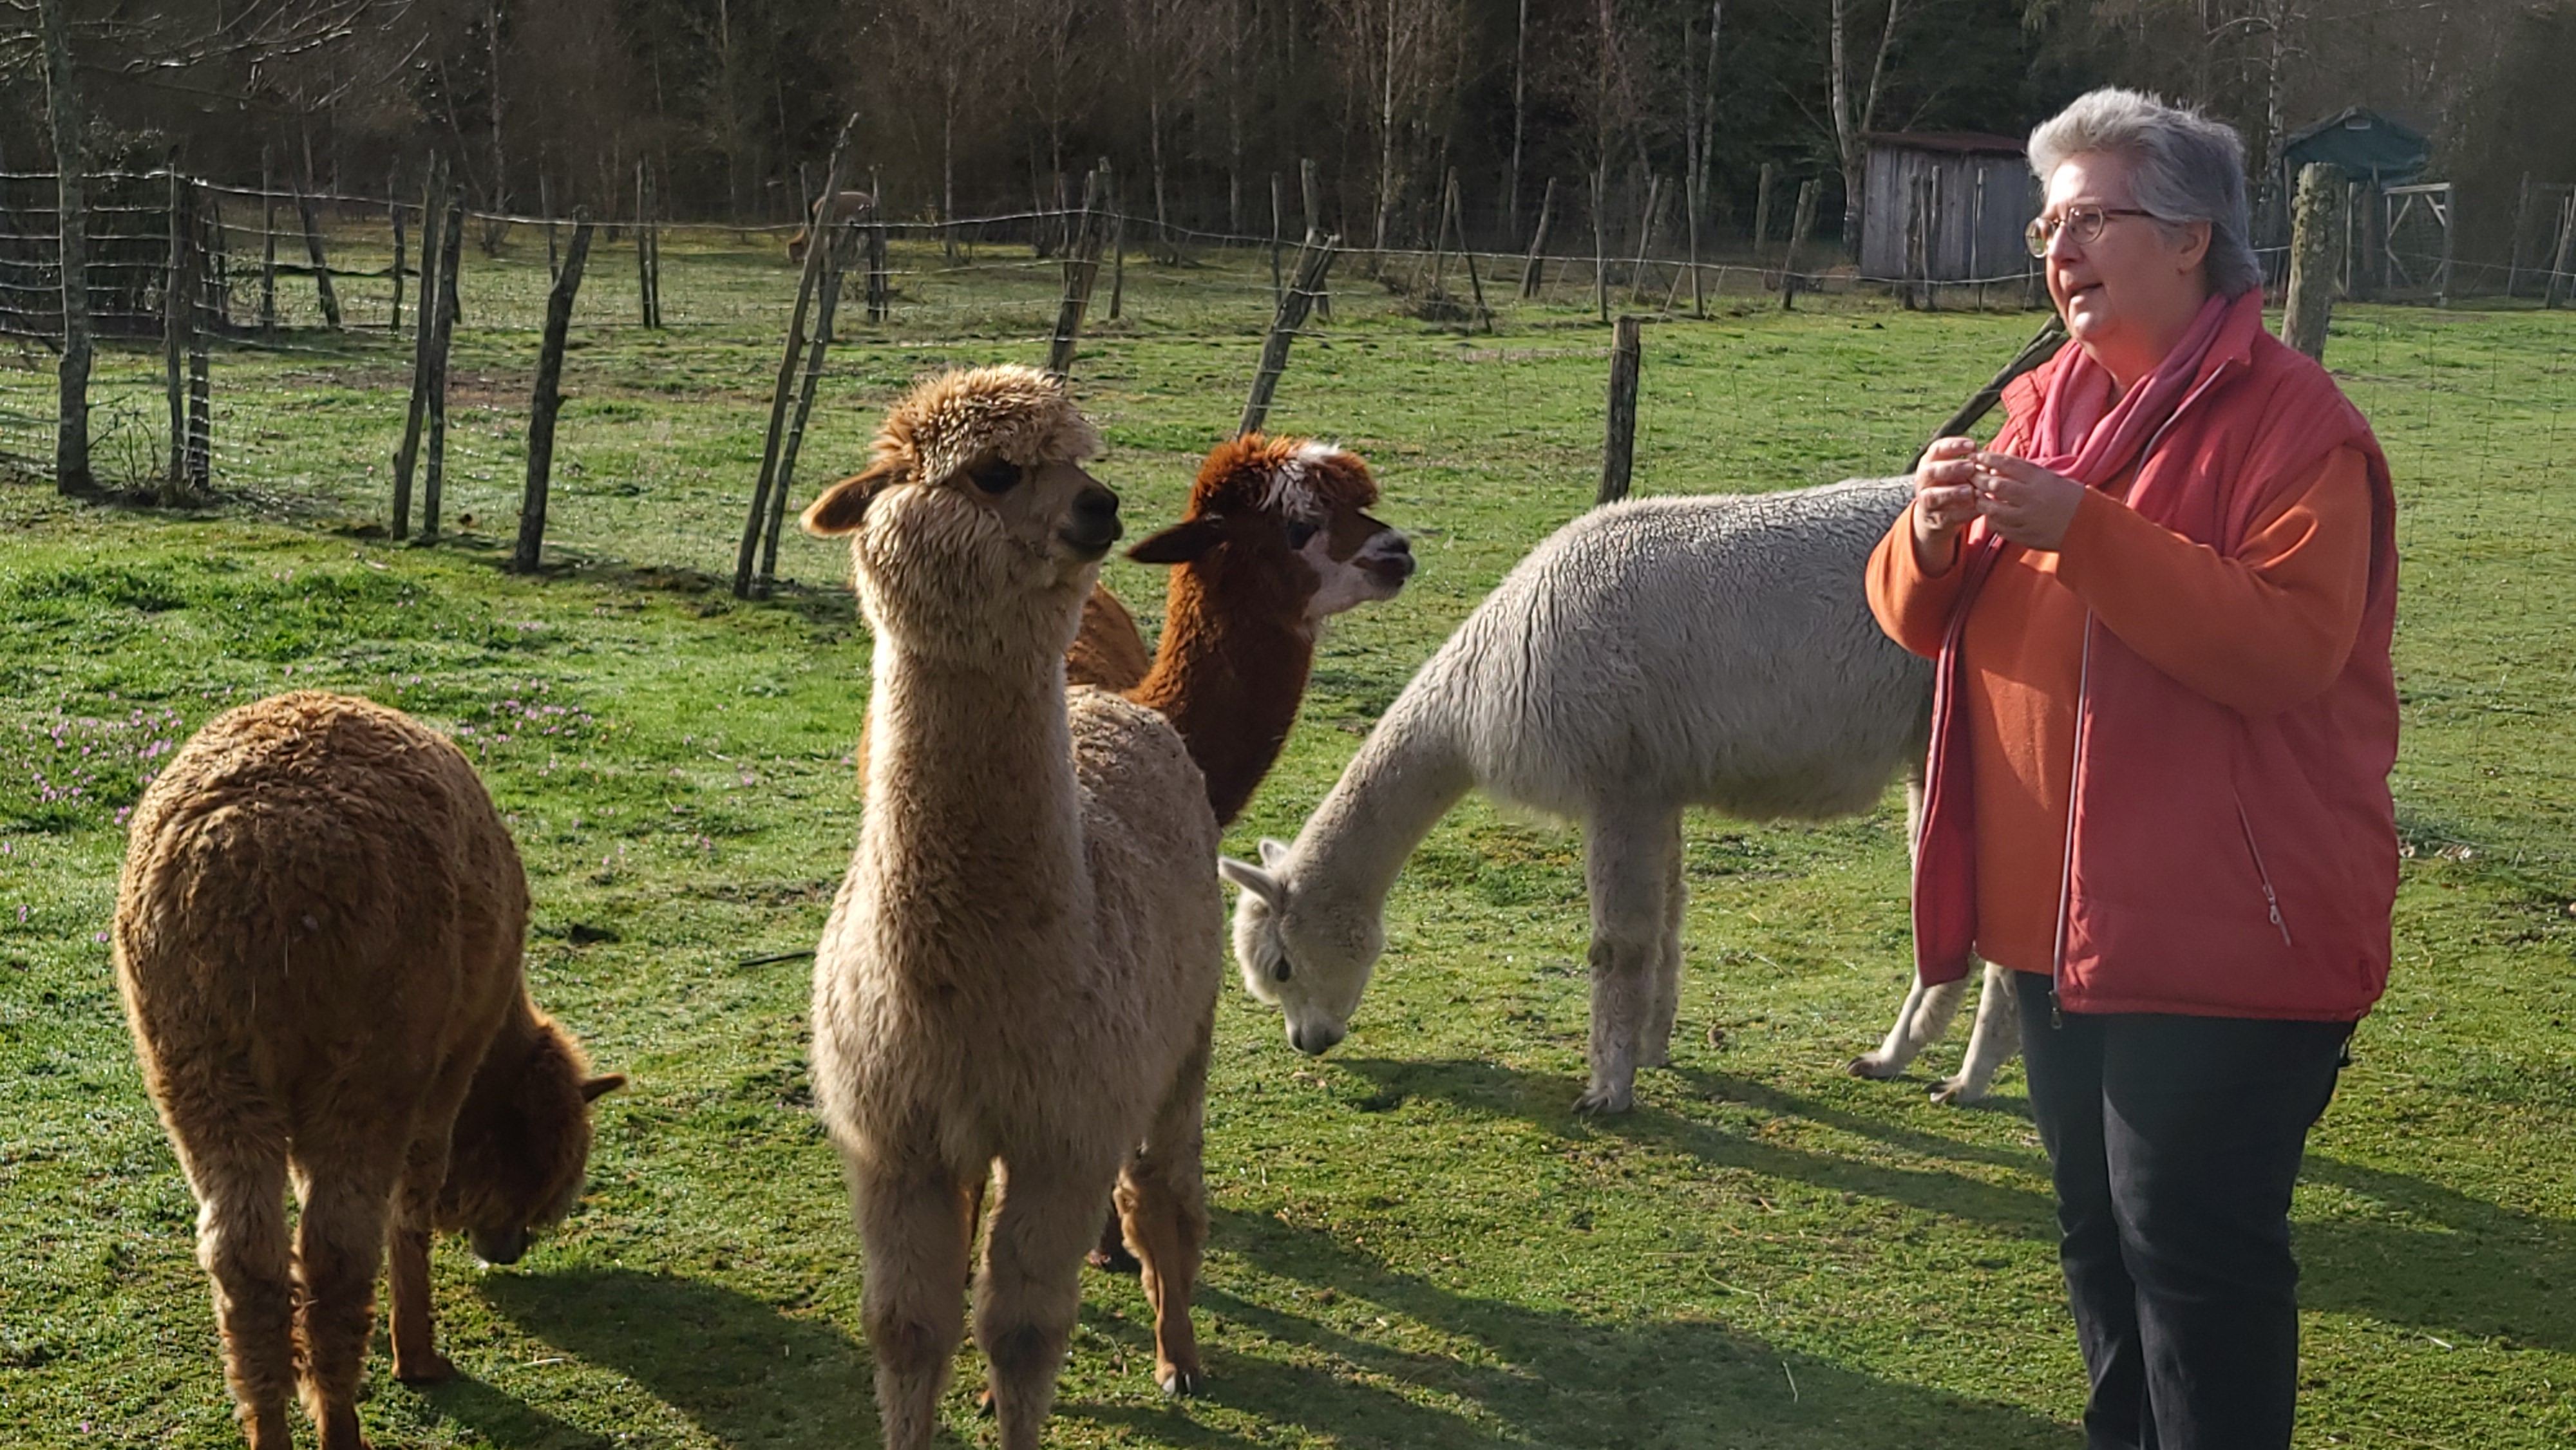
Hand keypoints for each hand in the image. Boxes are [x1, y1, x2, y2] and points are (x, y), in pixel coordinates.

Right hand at [1910, 435, 1979, 571]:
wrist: (1940, 514)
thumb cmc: (1955, 484)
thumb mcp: (1961, 472)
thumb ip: (1972, 465)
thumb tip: (1990, 460)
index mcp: (1930, 462)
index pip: (1937, 448)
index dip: (1953, 445)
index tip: (1973, 445)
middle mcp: (1923, 480)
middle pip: (1930, 471)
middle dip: (1951, 468)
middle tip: (1971, 467)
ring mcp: (1925, 500)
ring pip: (1932, 495)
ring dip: (1952, 492)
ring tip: (1970, 491)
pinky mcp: (1933, 518)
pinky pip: (1944, 515)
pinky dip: (1960, 512)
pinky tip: (1975, 508)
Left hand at [1971, 451, 2086, 551]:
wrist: (2090, 526)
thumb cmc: (2070, 498)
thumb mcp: (2051, 479)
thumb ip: (2025, 474)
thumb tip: (1996, 468)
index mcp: (2041, 480)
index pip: (2008, 464)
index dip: (1988, 459)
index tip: (1976, 456)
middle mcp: (2032, 498)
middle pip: (1995, 485)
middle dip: (1978, 479)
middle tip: (1968, 474)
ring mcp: (2028, 518)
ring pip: (1993, 509)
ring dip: (1981, 501)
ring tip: (1976, 495)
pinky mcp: (2025, 536)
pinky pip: (2000, 528)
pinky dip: (1992, 521)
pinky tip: (1989, 515)